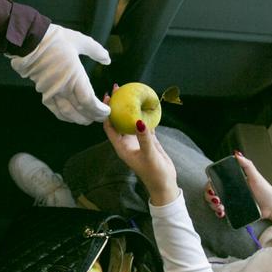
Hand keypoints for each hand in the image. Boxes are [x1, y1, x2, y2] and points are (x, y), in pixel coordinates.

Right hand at [8, 24, 110, 124]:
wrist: (29, 41)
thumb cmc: (54, 40)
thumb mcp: (79, 40)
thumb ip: (95, 51)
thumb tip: (107, 59)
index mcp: (74, 76)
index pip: (89, 101)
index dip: (99, 110)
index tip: (107, 111)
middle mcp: (64, 88)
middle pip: (80, 110)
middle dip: (93, 116)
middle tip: (101, 118)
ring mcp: (52, 92)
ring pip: (68, 113)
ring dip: (79, 119)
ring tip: (87, 120)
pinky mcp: (43, 93)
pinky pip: (55, 110)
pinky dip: (64, 116)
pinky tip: (70, 117)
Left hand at [102, 91, 178, 205]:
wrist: (165, 184)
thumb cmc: (154, 173)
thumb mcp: (149, 155)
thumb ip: (144, 139)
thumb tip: (139, 121)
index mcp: (121, 147)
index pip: (109, 126)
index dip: (106, 112)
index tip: (108, 97)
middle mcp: (126, 142)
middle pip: (118, 119)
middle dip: (117, 104)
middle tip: (118, 88)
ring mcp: (136, 140)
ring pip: (130, 120)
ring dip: (130, 107)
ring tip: (131, 91)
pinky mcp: (147, 140)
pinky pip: (144, 123)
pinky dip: (144, 114)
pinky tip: (147, 103)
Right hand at [204, 152, 271, 226]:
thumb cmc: (265, 190)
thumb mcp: (256, 176)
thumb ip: (247, 165)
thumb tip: (237, 154)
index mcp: (232, 181)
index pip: (215, 181)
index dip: (210, 185)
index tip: (212, 189)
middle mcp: (229, 191)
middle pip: (211, 192)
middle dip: (209, 196)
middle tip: (216, 199)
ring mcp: (230, 201)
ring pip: (214, 203)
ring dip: (213, 205)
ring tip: (221, 207)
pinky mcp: (233, 211)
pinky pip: (221, 212)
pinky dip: (218, 213)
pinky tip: (222, 212)